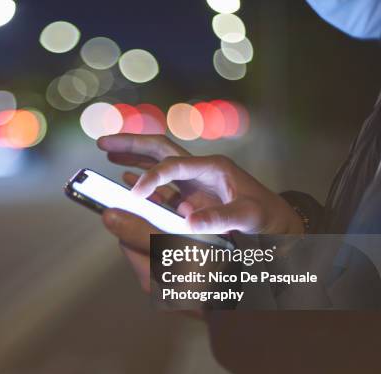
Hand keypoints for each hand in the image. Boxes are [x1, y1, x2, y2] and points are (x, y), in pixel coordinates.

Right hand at [98, 133, 303, 234]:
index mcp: (213, 167)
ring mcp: (194, 180)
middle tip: (102, 143)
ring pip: (157, 160)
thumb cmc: (268, 216)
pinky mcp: (191, 194)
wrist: (278, 222)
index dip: (151, 178)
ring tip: (107, 152)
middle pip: (160, 148)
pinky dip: (142, 176)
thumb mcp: (249, 216)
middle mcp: (200, 169)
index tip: (135, 195)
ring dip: (132, 156)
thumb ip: (222, 217)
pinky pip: (162, 182)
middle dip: (131, 144)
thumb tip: (189, 222)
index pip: (173, 165)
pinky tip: (126, 176)